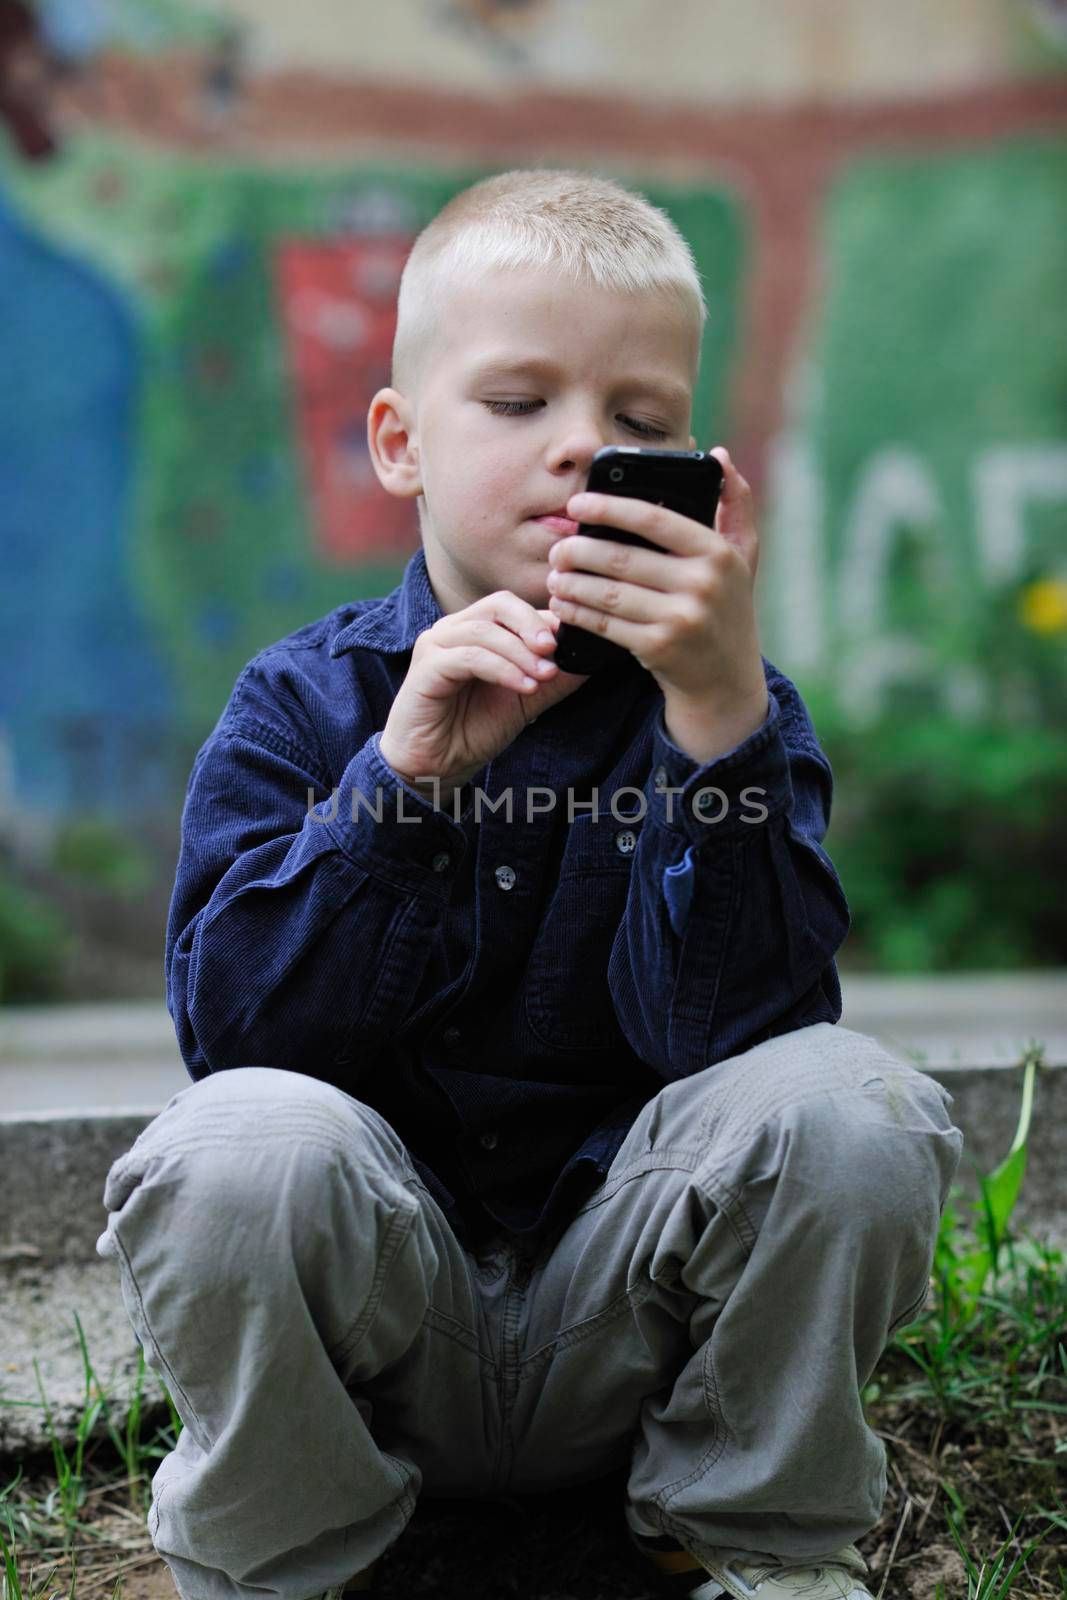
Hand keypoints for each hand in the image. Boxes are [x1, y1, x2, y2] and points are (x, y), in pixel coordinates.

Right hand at [379, 592, 589, 789]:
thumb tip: (589, 659)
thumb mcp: (524, 701)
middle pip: (499, 604)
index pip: (514, 608)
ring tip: (544, 677)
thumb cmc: (473, 729)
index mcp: (475, 630)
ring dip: (521, 653)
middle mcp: (454, 629)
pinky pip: (470, 657)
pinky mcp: (426, 668)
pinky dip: (502, 669)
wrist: (436, 766)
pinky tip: (524, 687)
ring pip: (486, 630)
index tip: (573, 642)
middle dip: (533, 624)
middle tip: (555, 649)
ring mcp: (436, 645)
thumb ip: (552, 679)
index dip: (546, 620)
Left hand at [546, 447, 765, 713]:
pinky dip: (577, 612)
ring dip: (572, 582)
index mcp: (717, 553)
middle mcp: (701, 585)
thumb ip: (735, 503)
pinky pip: (605, 623)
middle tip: (558, 548)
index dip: (609, 508)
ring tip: (555, 574)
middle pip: (621, 558)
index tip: (577, 504)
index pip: (654, 520)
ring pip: (607, 592)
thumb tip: (718, 454)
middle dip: (579, 550)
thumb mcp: (744, 556)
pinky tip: (563, 603)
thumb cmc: (728, 607)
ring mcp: (679, 618)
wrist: (726, 680)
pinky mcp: (657, 647)